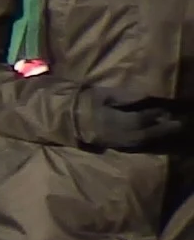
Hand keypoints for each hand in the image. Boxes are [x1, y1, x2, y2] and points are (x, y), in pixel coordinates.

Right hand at [75, 90, 189, 152]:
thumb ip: (124, 96)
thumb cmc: (81, 102)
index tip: (166, 111)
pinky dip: (143, 141)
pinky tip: (150, 136)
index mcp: (111, 120)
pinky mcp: (109, 144)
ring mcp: (111, 141)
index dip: (153, 116)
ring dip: (154, 136)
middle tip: (178, 124)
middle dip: (160, 129)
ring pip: (138, 141)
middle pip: (142, 133)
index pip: (138, 120)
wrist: (61, 118)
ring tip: (168, 129)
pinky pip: (130, 145)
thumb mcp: (101, 94)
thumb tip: (146, 97)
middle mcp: (113, 133)